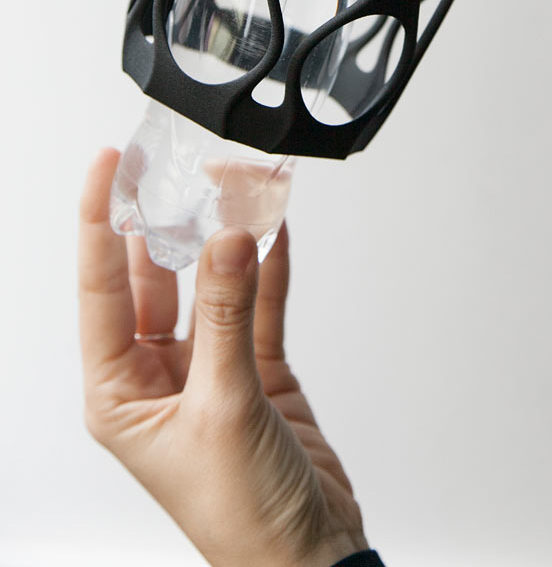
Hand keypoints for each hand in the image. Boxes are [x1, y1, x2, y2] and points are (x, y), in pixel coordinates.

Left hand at [79, 148, 368, 566]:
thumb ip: (225, 315)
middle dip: (165, 221)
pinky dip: (270, 268)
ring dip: (224, 239)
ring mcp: (209, 371)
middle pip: (152, 279)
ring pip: (210, 285)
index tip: (107, 166)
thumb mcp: (224, 407)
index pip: (100, 289)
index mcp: (119, 394)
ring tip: (233, 185)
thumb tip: (226, 238)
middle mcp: (158, 377)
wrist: (310, 557)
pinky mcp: (256, 371)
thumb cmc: (242, 515)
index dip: (101, 221)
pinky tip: (276, 230)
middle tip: (172, 165)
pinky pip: (259, 304)